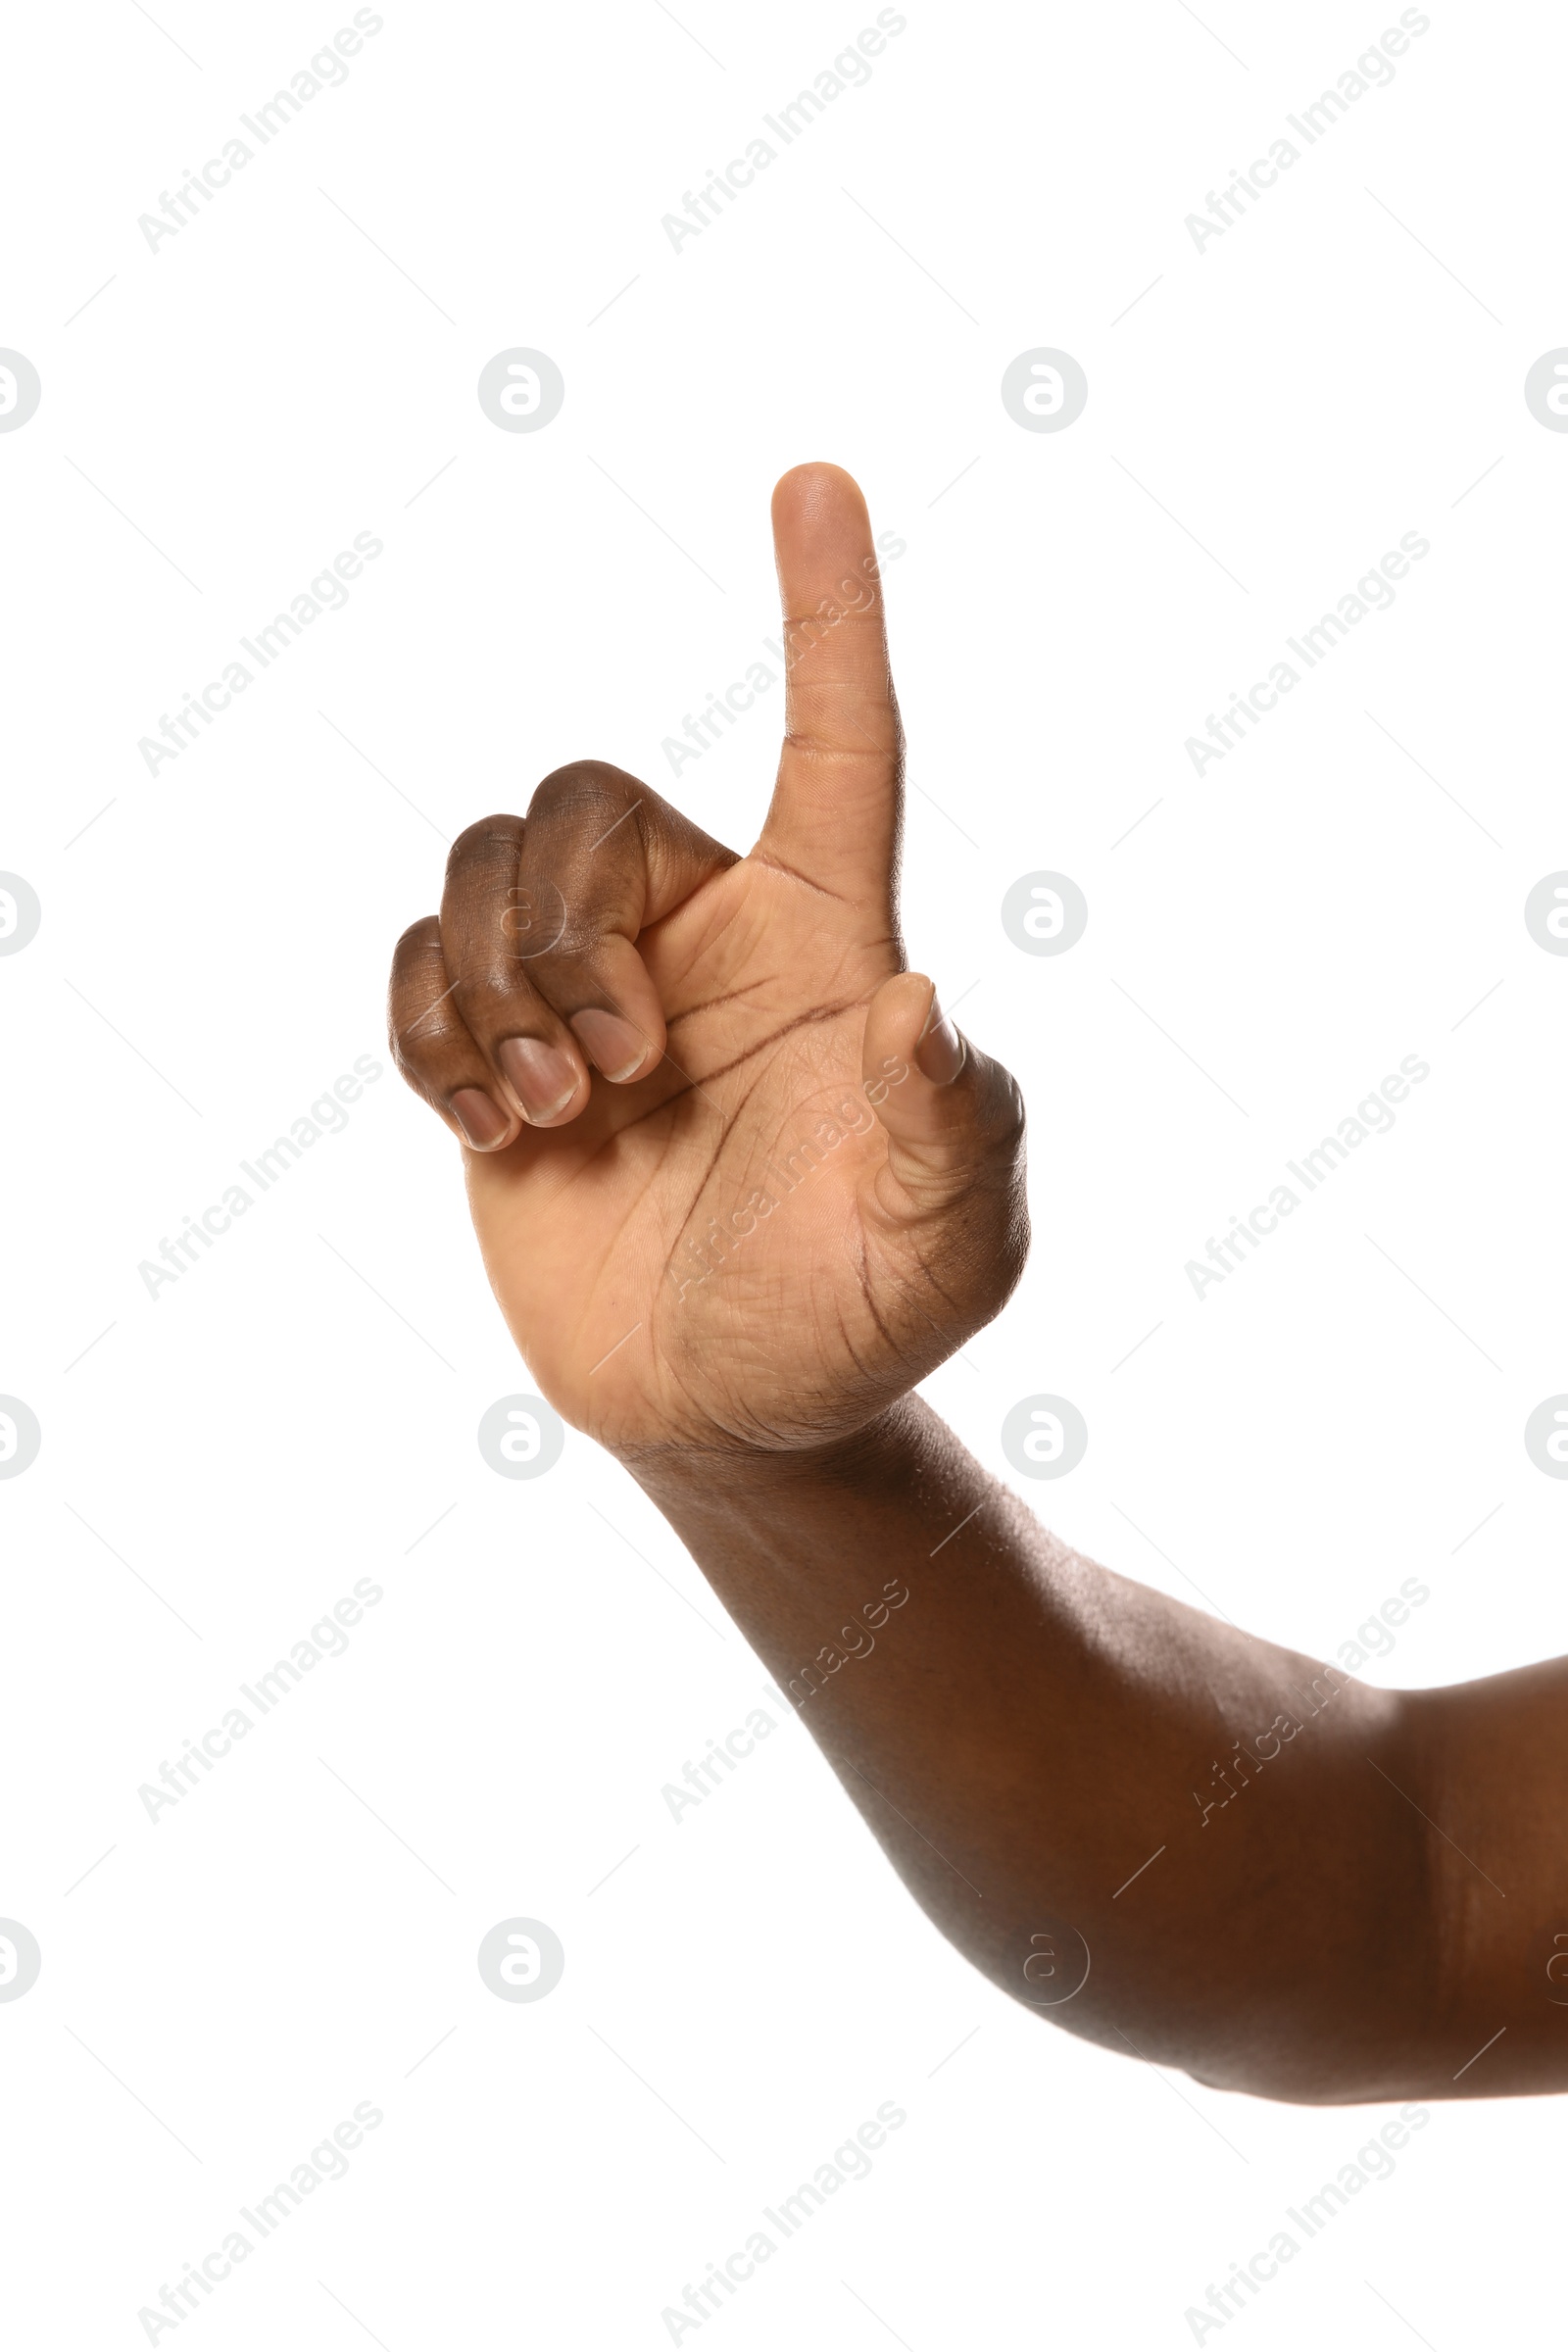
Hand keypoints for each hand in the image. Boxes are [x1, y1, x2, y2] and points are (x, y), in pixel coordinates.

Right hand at [388, 464, 1026, 1455]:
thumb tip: (918, 1002)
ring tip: (555, 1118)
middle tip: (622, 1075)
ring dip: (493, 992)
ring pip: (483, 869)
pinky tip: (492, 1130)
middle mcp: (702, 936)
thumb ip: (957, 1131)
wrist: (729, 1414)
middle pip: (584, 802)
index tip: (815, 477)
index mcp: (827, 941)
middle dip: (566, 927)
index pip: (838, 748)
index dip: (831, 616)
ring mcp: (590, 992)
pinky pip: (417, 963)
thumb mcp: (948, 1252)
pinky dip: (429, 1033)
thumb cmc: (859, 1321)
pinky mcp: (496, 1055)